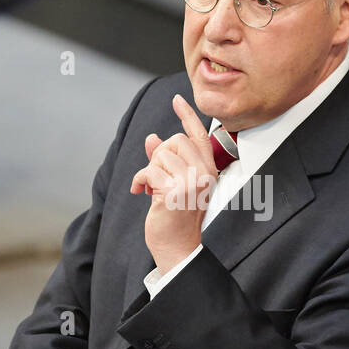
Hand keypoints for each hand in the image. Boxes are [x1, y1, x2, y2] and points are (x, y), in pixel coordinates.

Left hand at [129, 93, 217, 273]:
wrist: (178, 249)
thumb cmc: (175, 219)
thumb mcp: (172, 185)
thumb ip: (165, 161)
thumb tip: (152, 139)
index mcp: (209, 171)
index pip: (198, 135)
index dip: (187, 115)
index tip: (177, 99)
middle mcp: (205, 174)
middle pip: (175, 140)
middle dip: (159, 154)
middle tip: (155, 175)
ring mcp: (192, 182)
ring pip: (160, 154)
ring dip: (149, 170)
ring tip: (149, 188)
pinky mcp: (175, 191)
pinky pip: (149, 170)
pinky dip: (140, 179)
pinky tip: (141, 192)